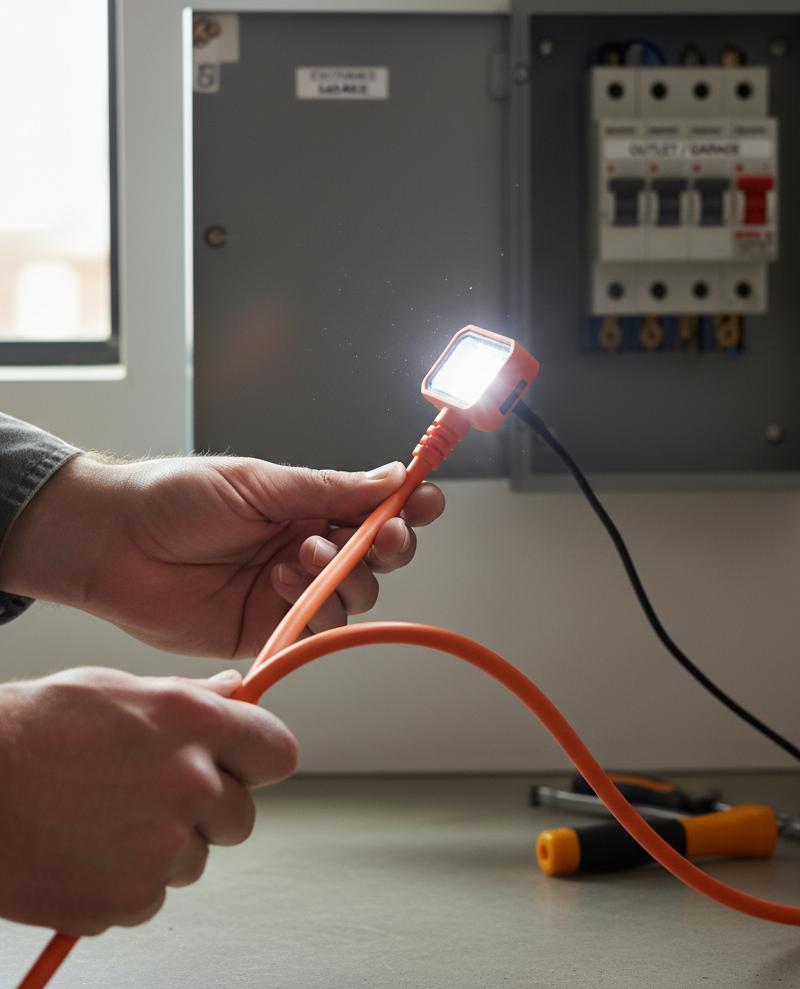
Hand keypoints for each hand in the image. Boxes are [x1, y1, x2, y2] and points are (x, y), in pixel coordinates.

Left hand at [0, 455, 443, 656]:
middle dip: (384, 548)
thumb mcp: (259, 482)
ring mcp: (288, 590)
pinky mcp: (267, 629)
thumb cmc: (174, 497)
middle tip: (373, 538)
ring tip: (301, 556)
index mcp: (305, 503)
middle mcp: (304, 547)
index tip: (426, 503)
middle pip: (375, 558)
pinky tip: (282, 587)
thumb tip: (392, 478)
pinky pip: (316, 631)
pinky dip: (314, 612)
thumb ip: (329, 488)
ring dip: (342, 578)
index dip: (407, 507)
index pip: (373, 507)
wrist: (112, 542)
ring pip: (353, 597)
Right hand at [0, 666, 295, 934]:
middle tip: (154, 796)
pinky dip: (127, 883)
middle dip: (209, 812)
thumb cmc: (31, 730)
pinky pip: (153, 897)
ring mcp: (162, 846)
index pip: (277, 752)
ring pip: (195, 860)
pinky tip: (87, 851)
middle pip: (241, 817)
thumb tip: (233, 691)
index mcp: (192, 722)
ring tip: (105, 819)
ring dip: (164, 848)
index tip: (242, 764)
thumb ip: (188, 696)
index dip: (259, 760)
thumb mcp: (115, 688)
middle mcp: (189, 783)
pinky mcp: (130, 899)